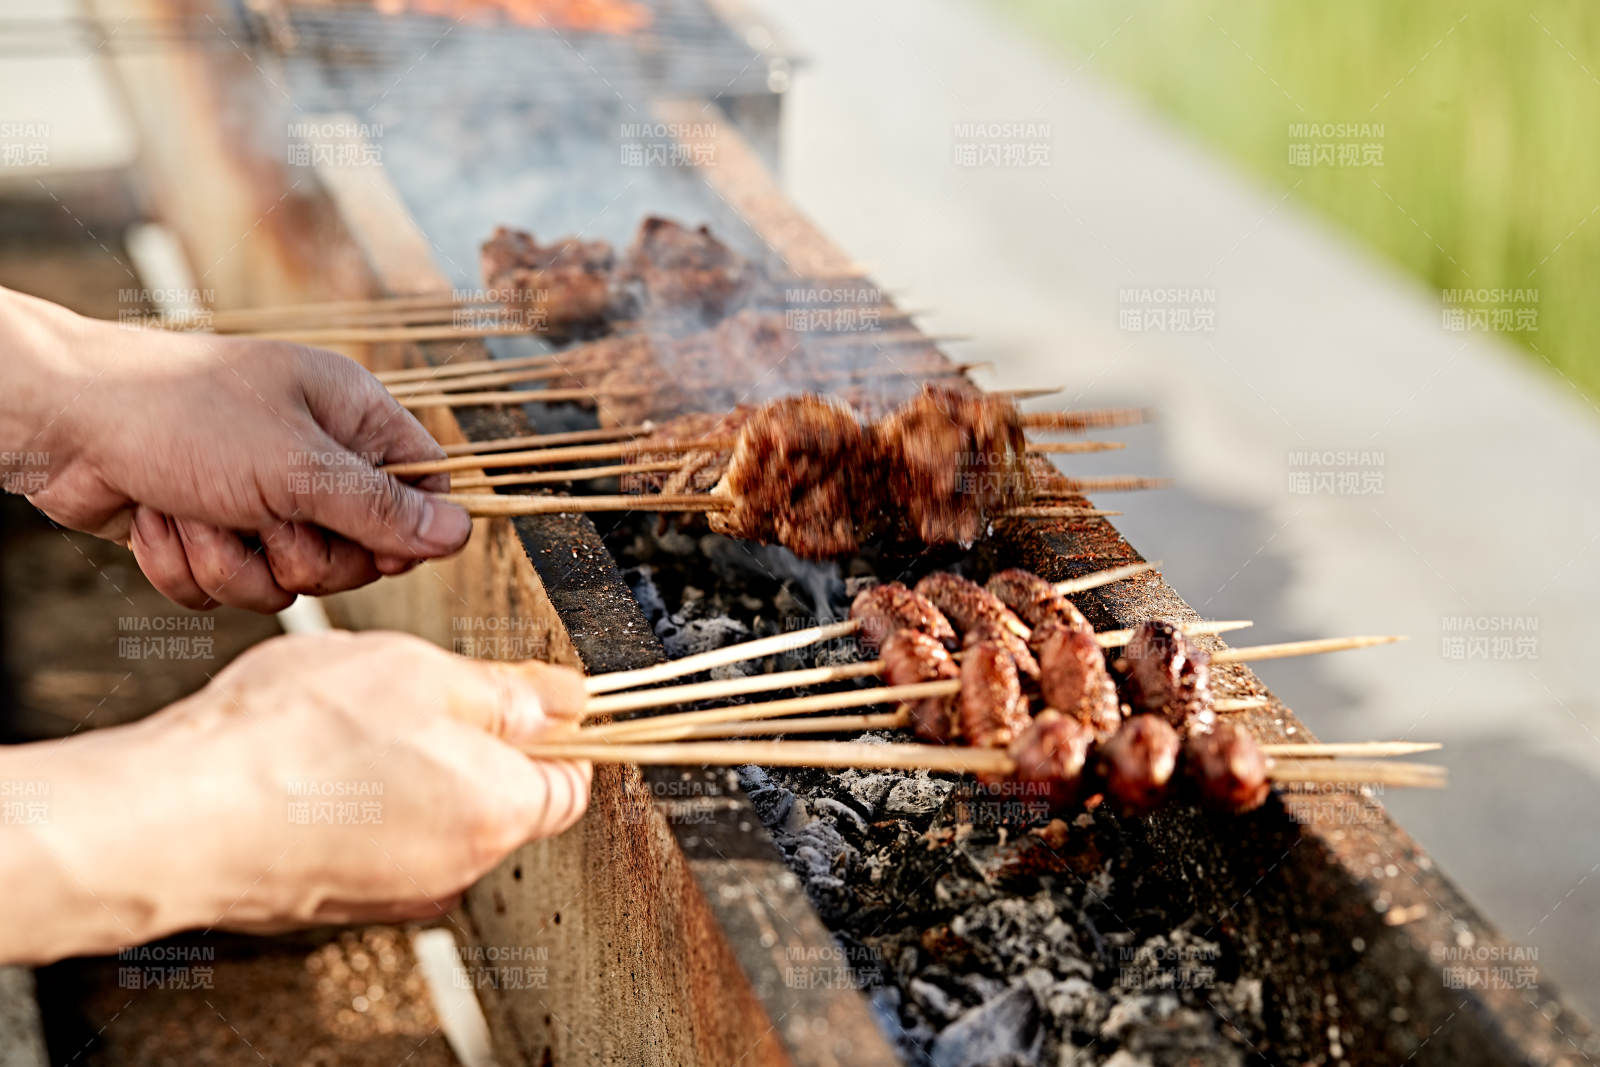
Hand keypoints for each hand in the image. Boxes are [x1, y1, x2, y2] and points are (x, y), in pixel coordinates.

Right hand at [0, 632, 590, 962]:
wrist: (174, 817)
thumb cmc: (293, 740)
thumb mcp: (424, 674)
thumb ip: (508, 693)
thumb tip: (570, 699)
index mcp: (499, 811)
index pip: (570, 780)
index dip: (552, 729)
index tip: (523, 695)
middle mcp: (457, 868)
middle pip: (497, 793)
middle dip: (466, 737)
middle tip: (406, 691)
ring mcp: (394, 892)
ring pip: (430, 811)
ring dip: (404, 763)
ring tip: (342, 721)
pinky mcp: (336, 899)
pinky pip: (373, 837)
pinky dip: (355, 798)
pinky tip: (308, 761)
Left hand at [8, 289, 470, 611]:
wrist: (59, 424)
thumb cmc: (179, 415)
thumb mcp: (294, 465)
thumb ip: (381, 508)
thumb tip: (461, 534)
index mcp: (350, 416)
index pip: (423, 487)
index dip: (404, 532)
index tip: (372, 549)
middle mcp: (312, 456)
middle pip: (358, 552)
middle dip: (302, 554)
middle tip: (265, 522)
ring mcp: (260, 498)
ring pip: (288, 581)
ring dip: (234, 563)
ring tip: (195, 514)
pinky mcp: (211, 532)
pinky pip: (230, 588)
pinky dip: (190, 567)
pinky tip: (160, 522)